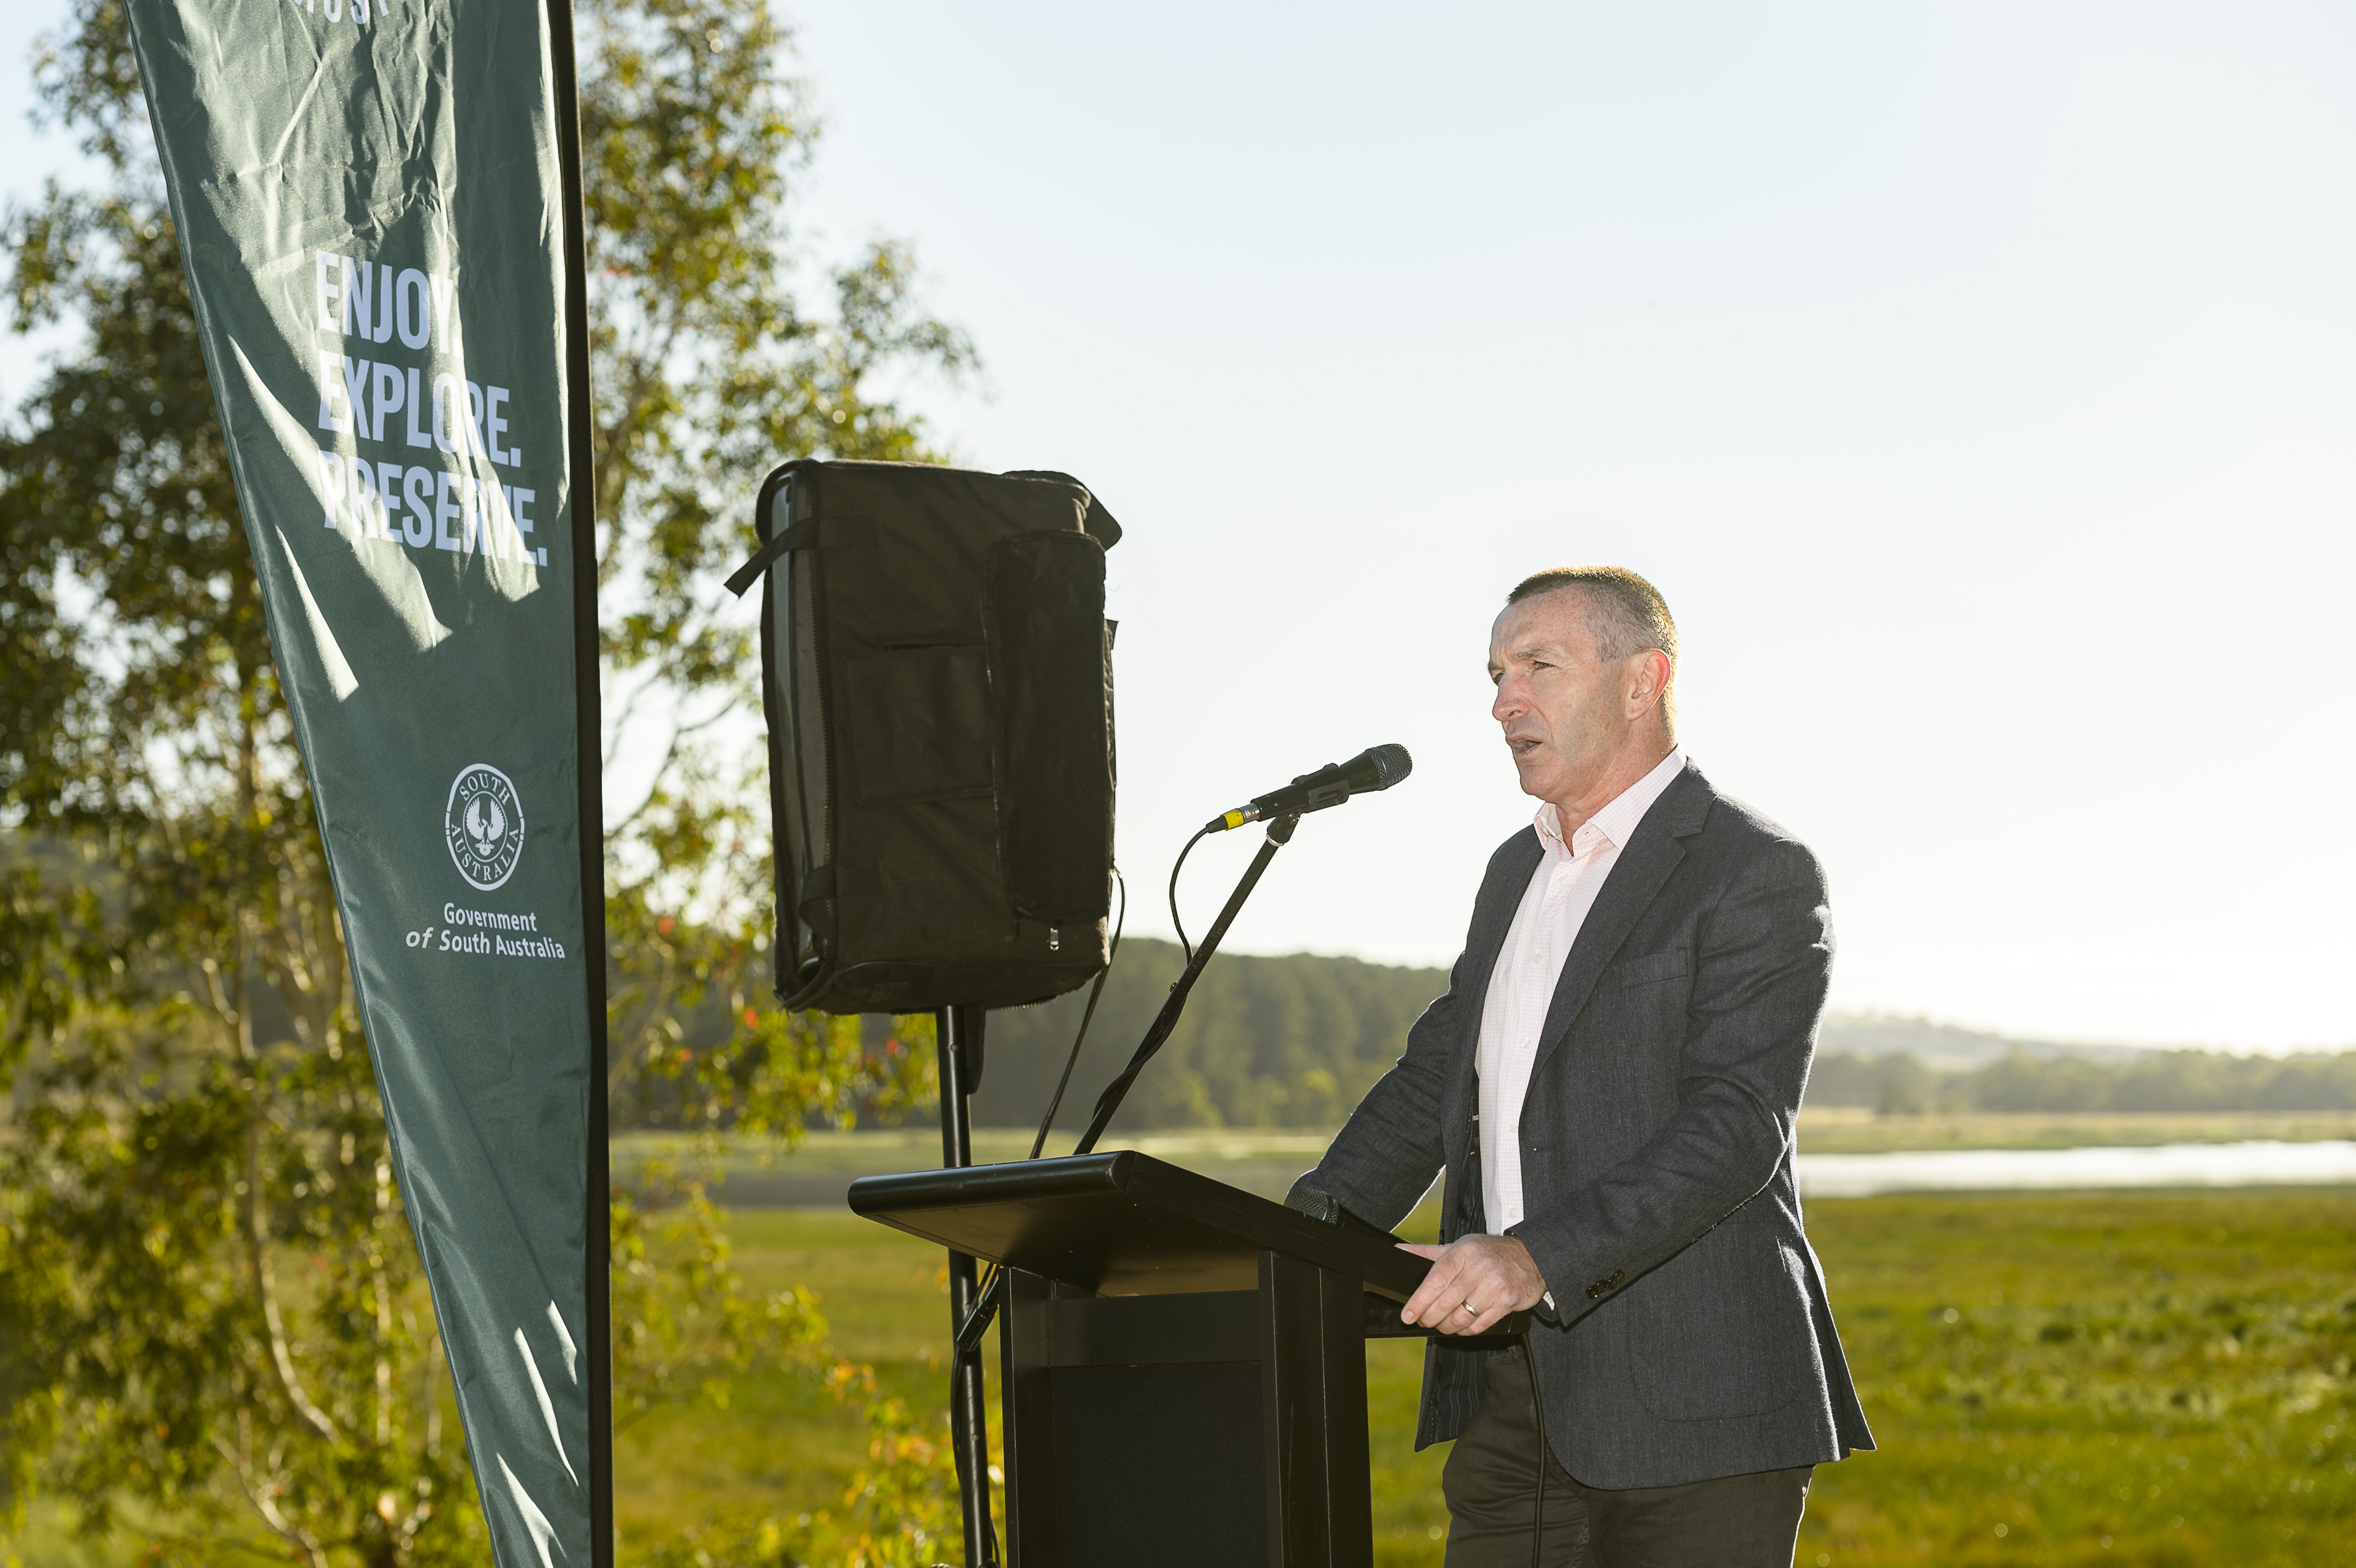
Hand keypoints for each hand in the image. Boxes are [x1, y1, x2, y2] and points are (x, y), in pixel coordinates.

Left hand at [1397, 1234, 1546, 1337]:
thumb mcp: (1460, 1246)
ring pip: (1461, 1317)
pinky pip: (1479, 1325)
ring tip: (1441, 1325)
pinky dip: (1465, 1331)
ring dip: (1446, 1327)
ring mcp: (1494, 1286)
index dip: (1419, 1300)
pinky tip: (1460, 1327)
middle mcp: (1478, 1269)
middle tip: (1423, 1321)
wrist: (1532, 1256)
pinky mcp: (1506, 1302)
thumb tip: (1400, 1252)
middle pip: (1446, 1302)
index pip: (1435, 1279)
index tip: (1408, 1314)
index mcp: (1463, 1253)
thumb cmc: (1491, 1252)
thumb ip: (1428, 1252)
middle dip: (1430, 1317)